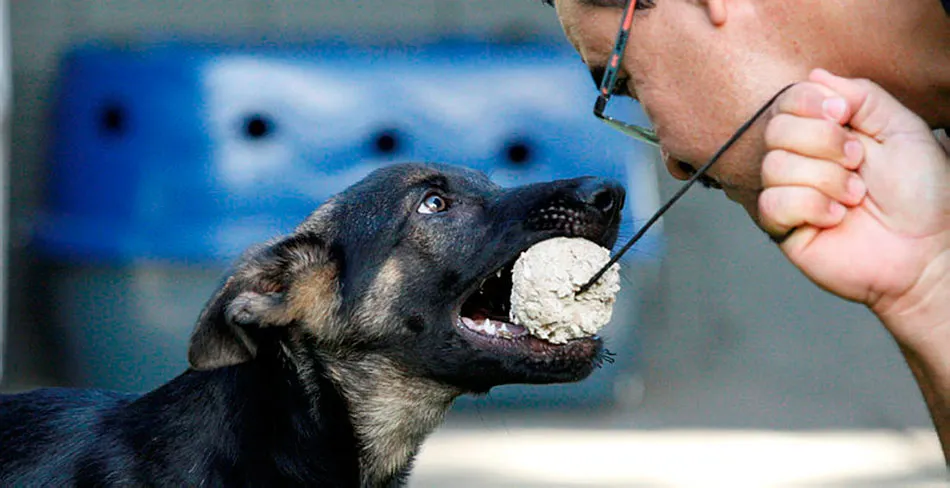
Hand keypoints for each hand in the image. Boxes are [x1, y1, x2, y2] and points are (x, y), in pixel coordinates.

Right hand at [758, 69, 949, 348]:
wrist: (927, 250)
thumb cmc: (922, 194)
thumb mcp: (902, 129)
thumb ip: (862, 96)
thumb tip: (815, 76)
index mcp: (825, 132)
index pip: (788, 101)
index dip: (809, 103)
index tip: (844, 117)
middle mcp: (802, 159)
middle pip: (776, 129)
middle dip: (824, 143)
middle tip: (858, 163)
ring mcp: (789, 193)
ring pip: (774, 166)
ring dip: (826, 179)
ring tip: (855, 197)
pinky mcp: (782, 228)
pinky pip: (773, 203)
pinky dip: (811, 207)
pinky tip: (836, 218)